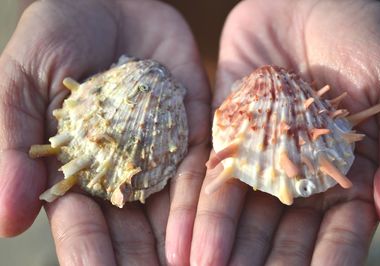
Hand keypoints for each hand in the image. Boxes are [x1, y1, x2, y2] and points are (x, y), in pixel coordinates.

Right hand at [0, 0, 209, 264]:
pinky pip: (202, 166)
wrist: (106, 0)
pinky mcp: (195, 124)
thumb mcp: (21, 84)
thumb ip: (13, 145)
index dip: (89, 253)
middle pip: (134, 226)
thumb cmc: (54, 36)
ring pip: (172, 206)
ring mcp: (163, 148)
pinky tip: (208, 230)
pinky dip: (204, 198)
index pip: (83, 223)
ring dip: (180, 241)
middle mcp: (125, 167)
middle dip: (142, 260)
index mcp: (80, 168)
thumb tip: (7, 219)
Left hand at [190, 0, 379, 264]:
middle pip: (281, 232)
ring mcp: (258, 159)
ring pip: (242, 213)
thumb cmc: (363, 39)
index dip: (328, 259)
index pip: (337, 232)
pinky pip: (211, 176)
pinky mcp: (225, 137)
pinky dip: (199, 208)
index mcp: (343, 174)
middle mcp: (297, 175)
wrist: (306, 2)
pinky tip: (185, 241)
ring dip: (224, 245)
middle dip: (264, 262)